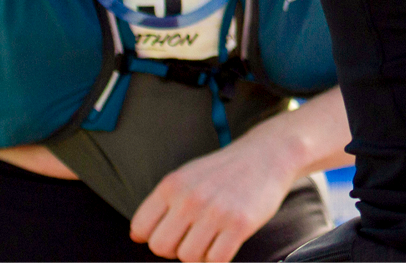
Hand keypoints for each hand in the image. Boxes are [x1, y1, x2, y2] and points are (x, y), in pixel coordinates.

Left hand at [129, 122, 298, 262]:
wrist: (268, 154)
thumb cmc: (225, 170)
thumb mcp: (188, 175)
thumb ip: (163, 202)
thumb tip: (137, 235)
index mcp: (172, 185)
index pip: (141, 229)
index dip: (154, 236)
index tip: (172, 231)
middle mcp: (190, 198)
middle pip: (161, 248)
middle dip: (175, 248)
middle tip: (193, 236)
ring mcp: (215, 211)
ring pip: (188, 258)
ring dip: (200, 253)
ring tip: (213, 236)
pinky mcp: (239, 224)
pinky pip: (216, 260)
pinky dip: (219, 257)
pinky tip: (227, 240)